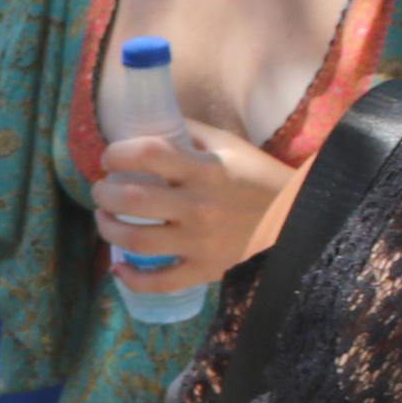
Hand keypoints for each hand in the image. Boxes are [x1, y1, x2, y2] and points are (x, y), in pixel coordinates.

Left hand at [93, 123, 290, 294]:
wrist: (298, 217)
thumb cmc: (257, 177)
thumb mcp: (227, 145)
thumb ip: (187, 132)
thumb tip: (146, 120)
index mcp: (206, 170)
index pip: (148, 154)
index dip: (118, 153)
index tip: (110, 157)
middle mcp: (200, 206)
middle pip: (131, 200)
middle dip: (104, 193)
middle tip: (102, 189)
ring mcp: (202, 242)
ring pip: (136, 242)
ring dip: (108, 229)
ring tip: (105, 219)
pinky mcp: (206, 270)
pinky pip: (160, 283)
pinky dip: (132, 279)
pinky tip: (119, 268)